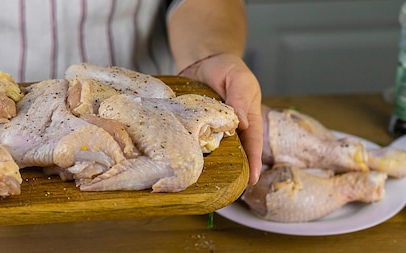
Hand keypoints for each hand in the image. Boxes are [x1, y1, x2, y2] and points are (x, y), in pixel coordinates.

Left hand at [179, 53, 262, 184]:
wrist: (202, 61)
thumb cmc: (227, 68)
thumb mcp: (239, 78)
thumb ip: (240, 98)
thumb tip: (243, 123)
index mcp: (247, 118)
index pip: (253, 143)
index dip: (254, 161)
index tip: (252, 180)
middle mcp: (230, 128)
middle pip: (233, 152)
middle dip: (232, 170)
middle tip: (228, 188)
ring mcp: (210, 128)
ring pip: (211, 150)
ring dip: (208, 163)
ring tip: (203, 181)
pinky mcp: (193, 125)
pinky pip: (192, 139)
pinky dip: (189, 149)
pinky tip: (182, 160)